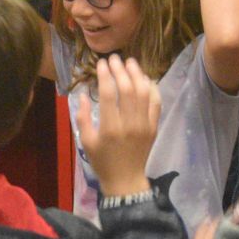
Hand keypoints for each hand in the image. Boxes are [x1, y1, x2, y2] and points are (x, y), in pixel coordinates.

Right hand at [75, 54, 159, 198]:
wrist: (125, 180)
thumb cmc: (102, 160)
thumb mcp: (86, 141)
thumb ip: (82, 117)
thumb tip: (83, 94)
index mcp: (110, 128)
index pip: (108, 94)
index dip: (105, 75)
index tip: (101, 64)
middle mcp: (129, 124)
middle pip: (127, 89)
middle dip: (120, 70)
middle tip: (114, 59)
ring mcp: (144, 125)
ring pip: (144, 92)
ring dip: (137, 74)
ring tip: (130, 62)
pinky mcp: (154, 127)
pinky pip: (156, 103)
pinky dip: (152, 88)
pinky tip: (145, 78)